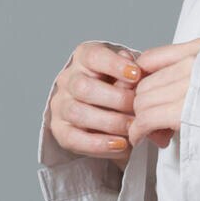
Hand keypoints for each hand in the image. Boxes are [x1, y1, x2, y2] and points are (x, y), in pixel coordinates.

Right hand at [46, 40, 144, 171]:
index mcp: (84, 58)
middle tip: (139, 110)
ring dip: (110, 123)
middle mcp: (68, 80)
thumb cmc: (121, 88)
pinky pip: (73, 138)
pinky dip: (99, 144)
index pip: (93, 56)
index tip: (136, 75)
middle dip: (116, 100)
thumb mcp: (130, 76)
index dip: (114, 65)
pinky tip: (121, 144)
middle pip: (83, 87)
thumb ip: (133, 74)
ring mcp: (61, 105)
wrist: (107, 112)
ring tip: (133, 129)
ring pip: (77, 112)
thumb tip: (139, 75)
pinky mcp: (60, 130)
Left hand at [127, 38, 199, 149]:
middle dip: (141, 106)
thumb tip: (140, 81)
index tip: (144, 100)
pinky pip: (145, 119)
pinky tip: (139, 138)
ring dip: (140, 121)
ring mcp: (189, 86)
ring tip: (153, 134)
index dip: (139, 81)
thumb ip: (181, 71)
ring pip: (141, 101)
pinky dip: (137, 131)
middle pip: (143, 84)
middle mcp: (193, 63)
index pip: (148, 60)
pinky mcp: (184, 111)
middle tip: (152, 125)